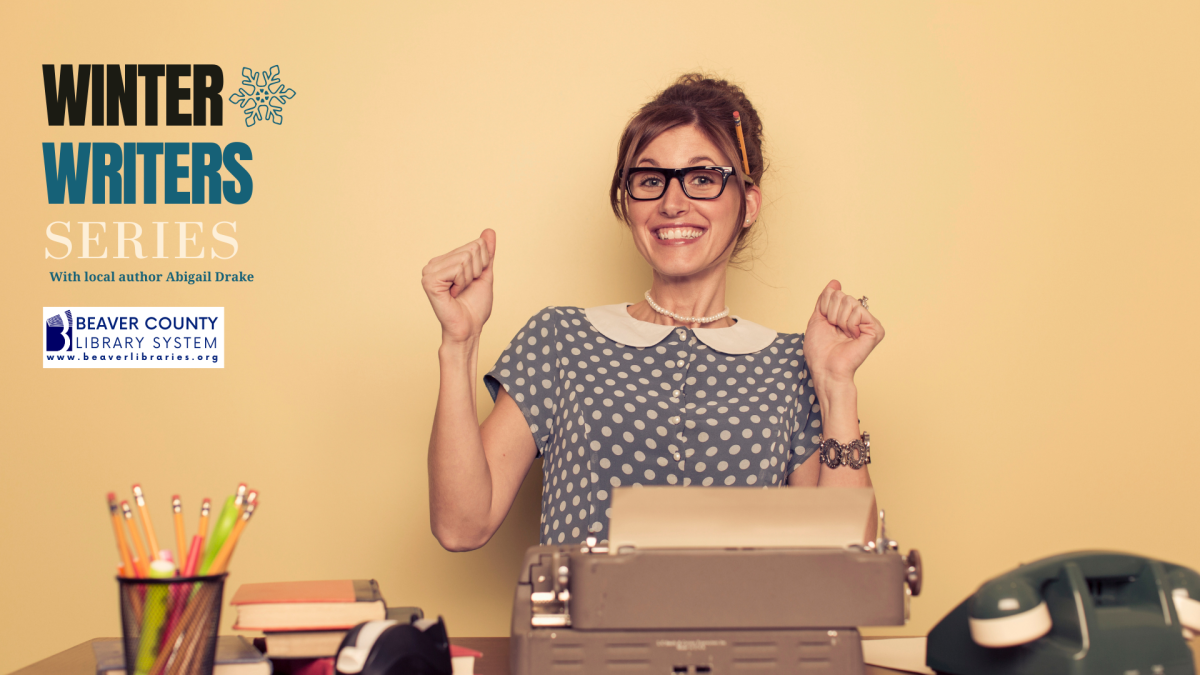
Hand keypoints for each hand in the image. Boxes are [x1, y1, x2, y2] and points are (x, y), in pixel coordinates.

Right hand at [422, 229, 495, 343]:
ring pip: (465, 258)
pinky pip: (457, 269)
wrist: (469, 328)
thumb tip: (489, 231)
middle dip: (477, 270)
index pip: (476, 244)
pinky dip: (461, 283)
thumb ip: (486, 253)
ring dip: (469, 278)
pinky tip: (453, 294)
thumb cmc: (474, 306)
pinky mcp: (429, 280)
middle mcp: (434, 263)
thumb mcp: (484, 274)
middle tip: (466, 287)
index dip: (482, 264)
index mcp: (445, 260)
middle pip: (472, 248)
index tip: (471, 281)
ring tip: (459, 291)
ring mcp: (429, 271)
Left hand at [804, 280, 884, 390]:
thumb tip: (835, 282)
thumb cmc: (820, 350)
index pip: (833, 293)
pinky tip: (852, 336)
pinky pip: (858, 311)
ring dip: (839, 320)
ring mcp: (868, 322)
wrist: (826, 368)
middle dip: (831, 313)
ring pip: (849, 301)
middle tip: (835, 331)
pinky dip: (849, 324)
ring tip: (843, 334)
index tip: (826, 324)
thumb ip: (825, 299)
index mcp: (845, 314)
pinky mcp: (875, 329)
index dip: (824, 307)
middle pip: (841, 295)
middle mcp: (858, 317)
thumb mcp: (817, 319)